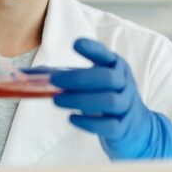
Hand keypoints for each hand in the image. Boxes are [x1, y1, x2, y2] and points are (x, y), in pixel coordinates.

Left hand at [49, 38, 171, 160]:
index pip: (107, 55)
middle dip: (79, 78)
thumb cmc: (109, 98)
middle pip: (108, 78)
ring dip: (80, 100)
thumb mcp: (96, 83)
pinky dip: (89, 122)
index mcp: (117, 68)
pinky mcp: (123, 128)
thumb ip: (70, 77)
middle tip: (55, 82)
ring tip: (57, 101)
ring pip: (109, 101)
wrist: (137, 127)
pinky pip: (109, 125)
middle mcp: (125, 84)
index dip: (93, 49)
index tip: (75, 44)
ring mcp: (126, 106)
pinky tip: (71, 118)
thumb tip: (33, 74)